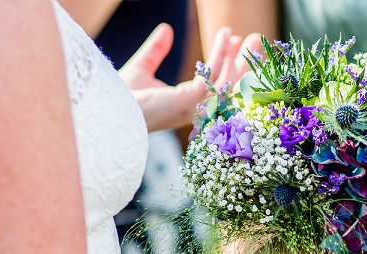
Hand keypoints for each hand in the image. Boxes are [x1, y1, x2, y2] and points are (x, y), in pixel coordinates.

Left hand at [121, 25, 260, 131]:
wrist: (108, 111)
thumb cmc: (120, 98)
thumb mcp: (142, 68)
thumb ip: (155, 51)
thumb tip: (166, 29)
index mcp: (185, 104)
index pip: (215, 84)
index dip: (227, 62)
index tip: (234, 40)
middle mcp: (194, 108)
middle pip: (229, 85)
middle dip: (245, 63)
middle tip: (257, 41)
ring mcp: (193, 107)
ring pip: (227, 82)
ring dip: (240, 58)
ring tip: (251, 37)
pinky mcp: (188, 101)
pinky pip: (214, 78)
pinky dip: (223, 59)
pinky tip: (227, 42)